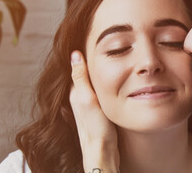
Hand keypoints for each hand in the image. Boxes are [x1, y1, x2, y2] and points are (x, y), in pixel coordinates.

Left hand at [69, 50, 119, 172]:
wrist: (102, 152)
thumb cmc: (96, 127)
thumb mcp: (88, 99)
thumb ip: (81, 77)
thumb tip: (74, 54)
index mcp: (75, 91)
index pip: (79, 66)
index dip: (87, 53)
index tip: (96, 40)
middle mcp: (78, 97)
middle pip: (86, 73)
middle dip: (95, 61)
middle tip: (108, 47)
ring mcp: (87, 105)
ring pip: (94, 83)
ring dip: (102, 73)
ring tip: (113, 61)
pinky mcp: (96, 112)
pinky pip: (100, 92)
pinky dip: (106, 85)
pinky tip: (117, 83)